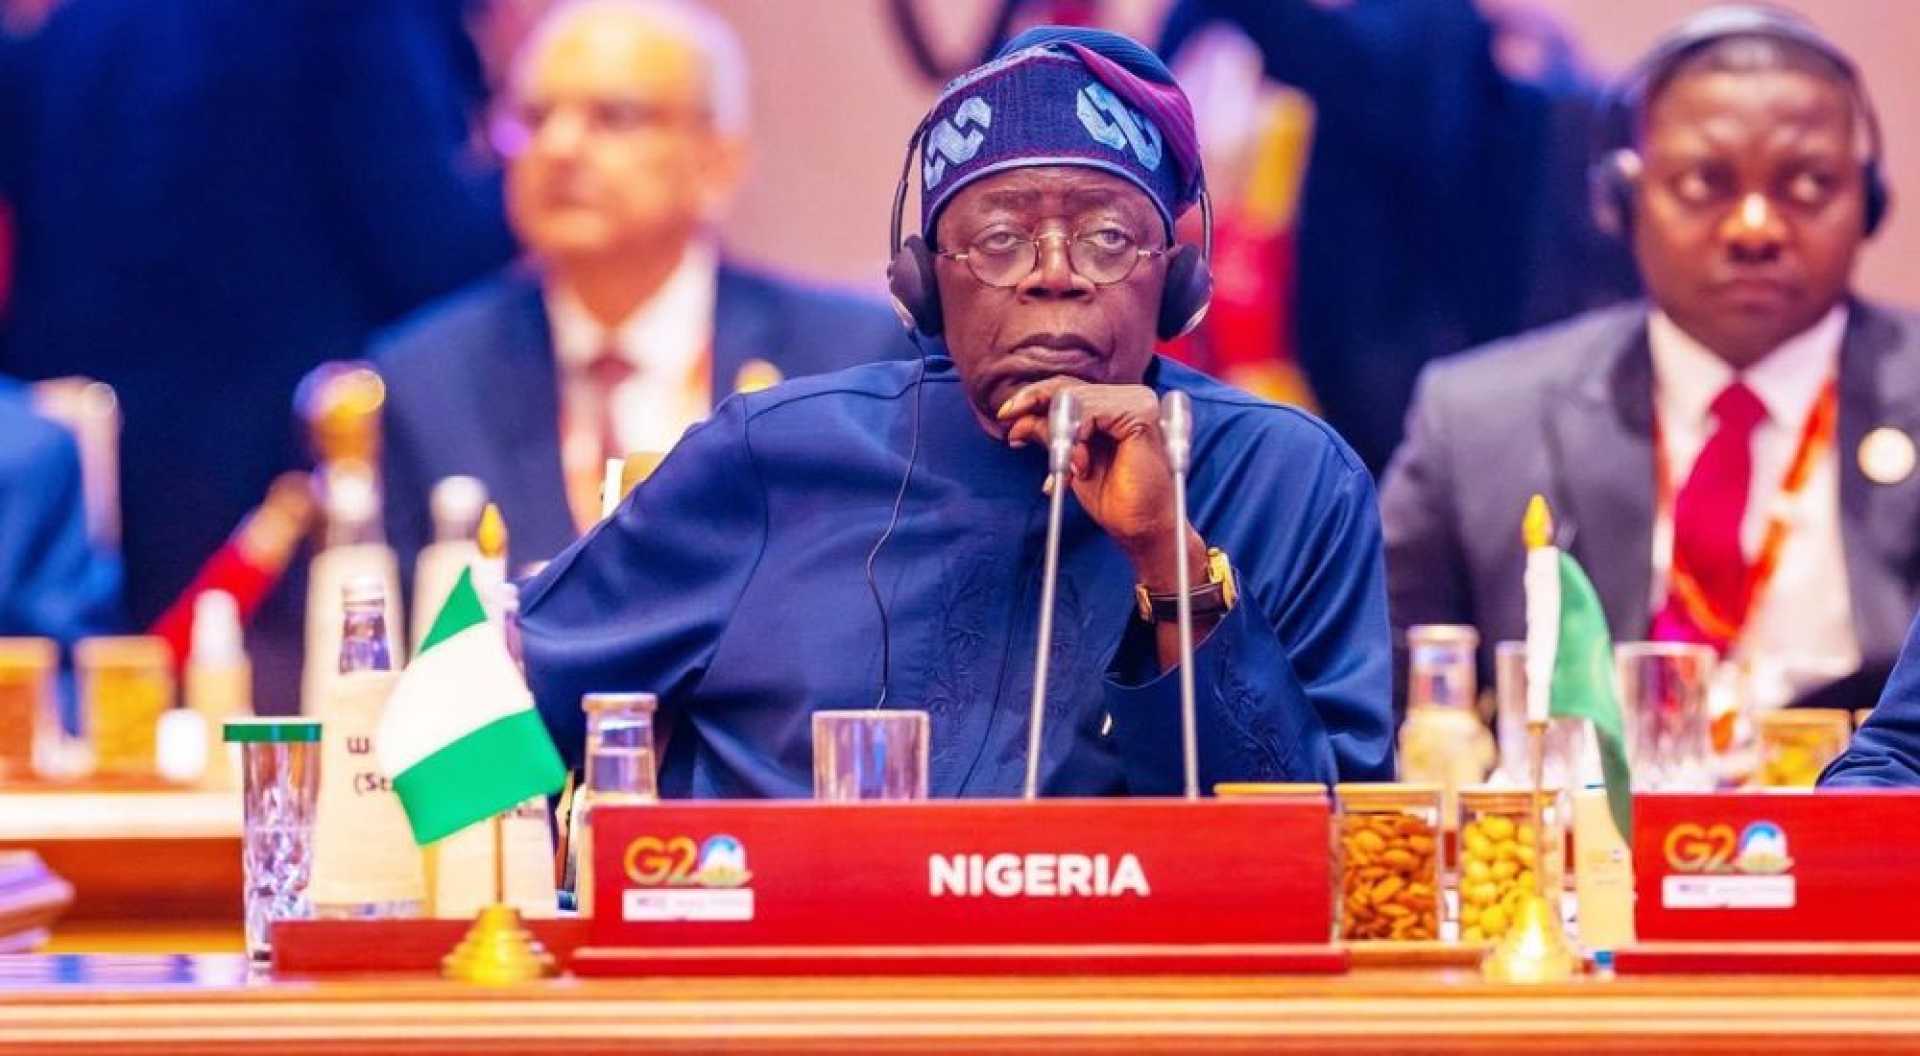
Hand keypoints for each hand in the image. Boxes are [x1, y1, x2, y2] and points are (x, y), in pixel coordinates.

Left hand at [997, 377, 1204, 589]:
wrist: (1140, 528)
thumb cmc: (1113, 497)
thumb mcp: (1070, 460)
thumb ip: (1050, 434)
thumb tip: (1015, 418)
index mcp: (1115, 405)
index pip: (1067, 388)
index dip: (1033, 397)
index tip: (1005, 415)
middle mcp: (1130, 398)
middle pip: (1068, 388)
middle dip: (1037, 413)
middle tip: (1016, 438)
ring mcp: (1138, 402)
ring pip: (1077, 398)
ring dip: (1062, 435)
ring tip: (1069, 469)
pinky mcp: (1141, 415)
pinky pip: (1093, 412)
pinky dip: (1078, 437)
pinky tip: (1082, 466)